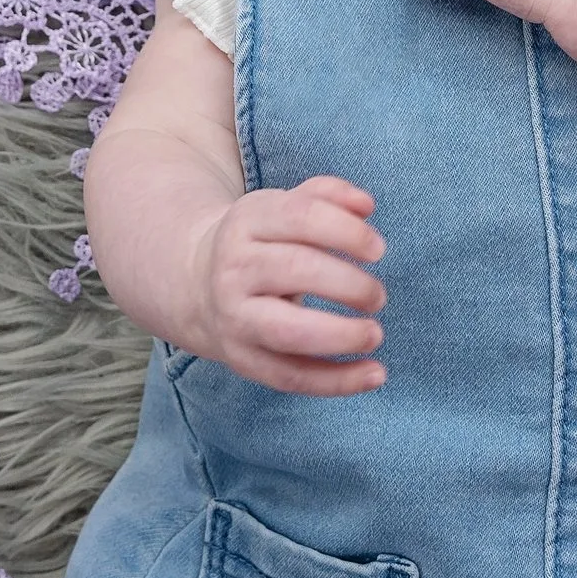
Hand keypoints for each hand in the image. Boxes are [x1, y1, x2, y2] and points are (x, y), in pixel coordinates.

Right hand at [187, 175, 387, 396]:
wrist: (197, 283)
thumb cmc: (261, 242)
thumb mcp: (283, 207)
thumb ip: (326, 196)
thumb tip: (366, 205)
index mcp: (248, 222)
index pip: (300, 217)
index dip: (345, 231)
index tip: (379, 249)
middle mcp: (235, 269)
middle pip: (295, 270)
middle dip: (348, 284)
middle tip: (378, 296)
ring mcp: (235, 318)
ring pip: (287, 331)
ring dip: (340, 336)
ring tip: (375, 334)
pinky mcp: (243, 360)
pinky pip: (291, 377)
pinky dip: (337, 381)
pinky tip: (374, 374)